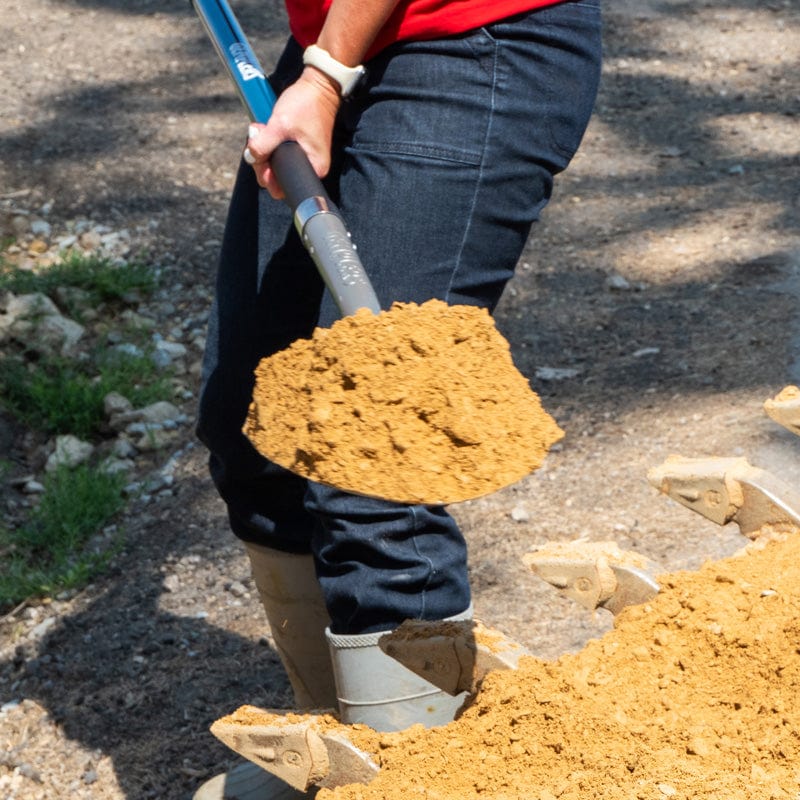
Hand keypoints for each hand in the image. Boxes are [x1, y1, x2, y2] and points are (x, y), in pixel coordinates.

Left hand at [244, 67, 341, 198]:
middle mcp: (310, 168)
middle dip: (262, 161)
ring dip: (263, 151)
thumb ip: (263, 144)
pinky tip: (266, 131)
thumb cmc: (306, 104)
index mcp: (312, 169)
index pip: (283, 187)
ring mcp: (303, 159)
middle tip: (257, 139)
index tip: (260, 160)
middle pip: (276, 178)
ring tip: (261, 130)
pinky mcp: (297, 149)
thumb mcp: (280, 124)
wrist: (318, 85)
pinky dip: (268, 144)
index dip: (266, 176)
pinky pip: (278, 154)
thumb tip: (250, 157)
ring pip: (275, 165)